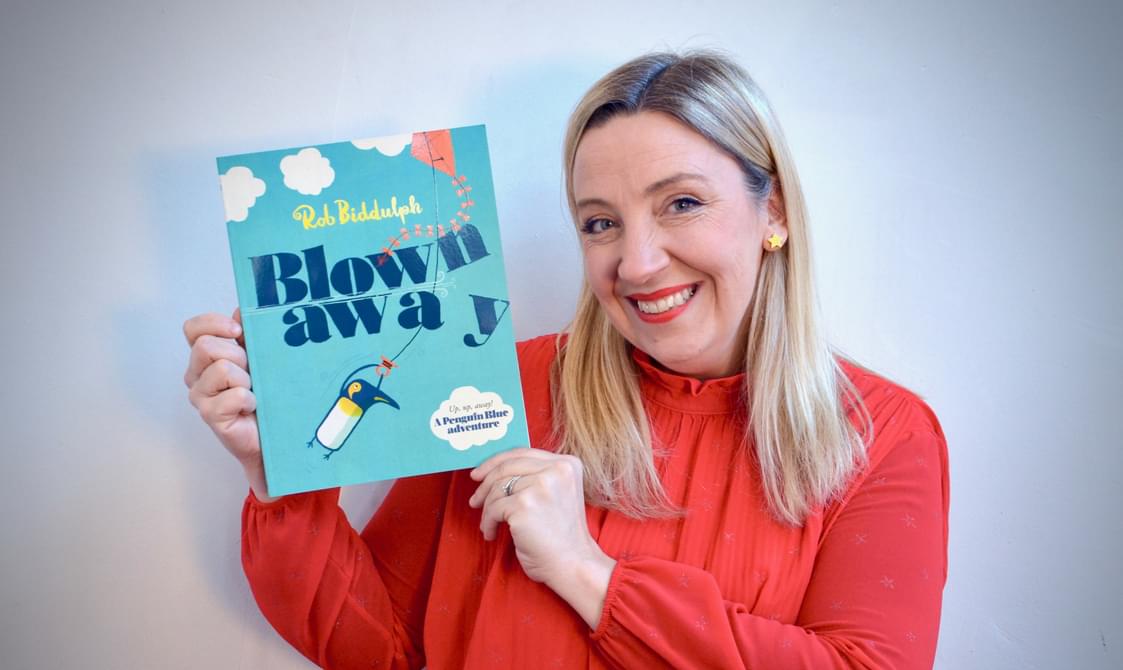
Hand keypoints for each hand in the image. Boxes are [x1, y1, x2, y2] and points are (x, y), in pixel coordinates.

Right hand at [183, 309, 273, 500]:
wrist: (272, 435)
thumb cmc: (265, 393)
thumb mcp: (258, 358)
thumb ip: (247, 335)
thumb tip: (241, 311)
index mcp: (205, 356)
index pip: (193, 328)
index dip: (214, 324)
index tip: (238, 331)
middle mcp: (196, 375)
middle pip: (206, 346)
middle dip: (237, 355)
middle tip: (250, 371)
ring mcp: (200, 397)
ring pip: (221, 368)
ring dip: (245, 378)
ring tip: (252, 391)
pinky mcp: (210, 416)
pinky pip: (234, 395)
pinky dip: (250, 399)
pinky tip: (252, 407)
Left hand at [468, 448, 614, 627]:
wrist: (572, 564)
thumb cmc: (561, 535)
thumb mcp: (557, 493)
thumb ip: (536, 476)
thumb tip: (493, 471)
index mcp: (567, 464)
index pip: (522, 452)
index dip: (496, 462)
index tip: (480, 473)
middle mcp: (556, 470)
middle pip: (506, 467)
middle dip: (485, 484)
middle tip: (475, 500)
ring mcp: (540, 486)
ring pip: (497, 489)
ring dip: (487, 509)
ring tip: (489, 524)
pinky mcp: (524, 505)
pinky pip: (493, 509)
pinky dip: (487, 523)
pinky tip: (491, 534)